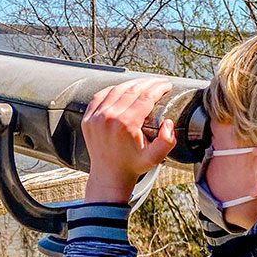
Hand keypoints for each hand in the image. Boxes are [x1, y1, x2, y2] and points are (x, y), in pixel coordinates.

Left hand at [82, 77, 175, 203]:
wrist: (109, 175)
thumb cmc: (132, 165)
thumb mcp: (155, 157)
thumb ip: (167, 141)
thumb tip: (168, 123)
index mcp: (126, 124)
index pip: (146, 97)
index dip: (159, 88)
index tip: (167, 85)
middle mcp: (109, 117)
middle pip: (132, 90)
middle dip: (148, 83)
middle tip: (159, 82)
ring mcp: (96, 117)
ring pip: (116, 90)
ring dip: (132, 83)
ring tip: (144, 83)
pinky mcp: (88, 118)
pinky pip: (100, 96)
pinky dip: (113, 89)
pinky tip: (123, 88)